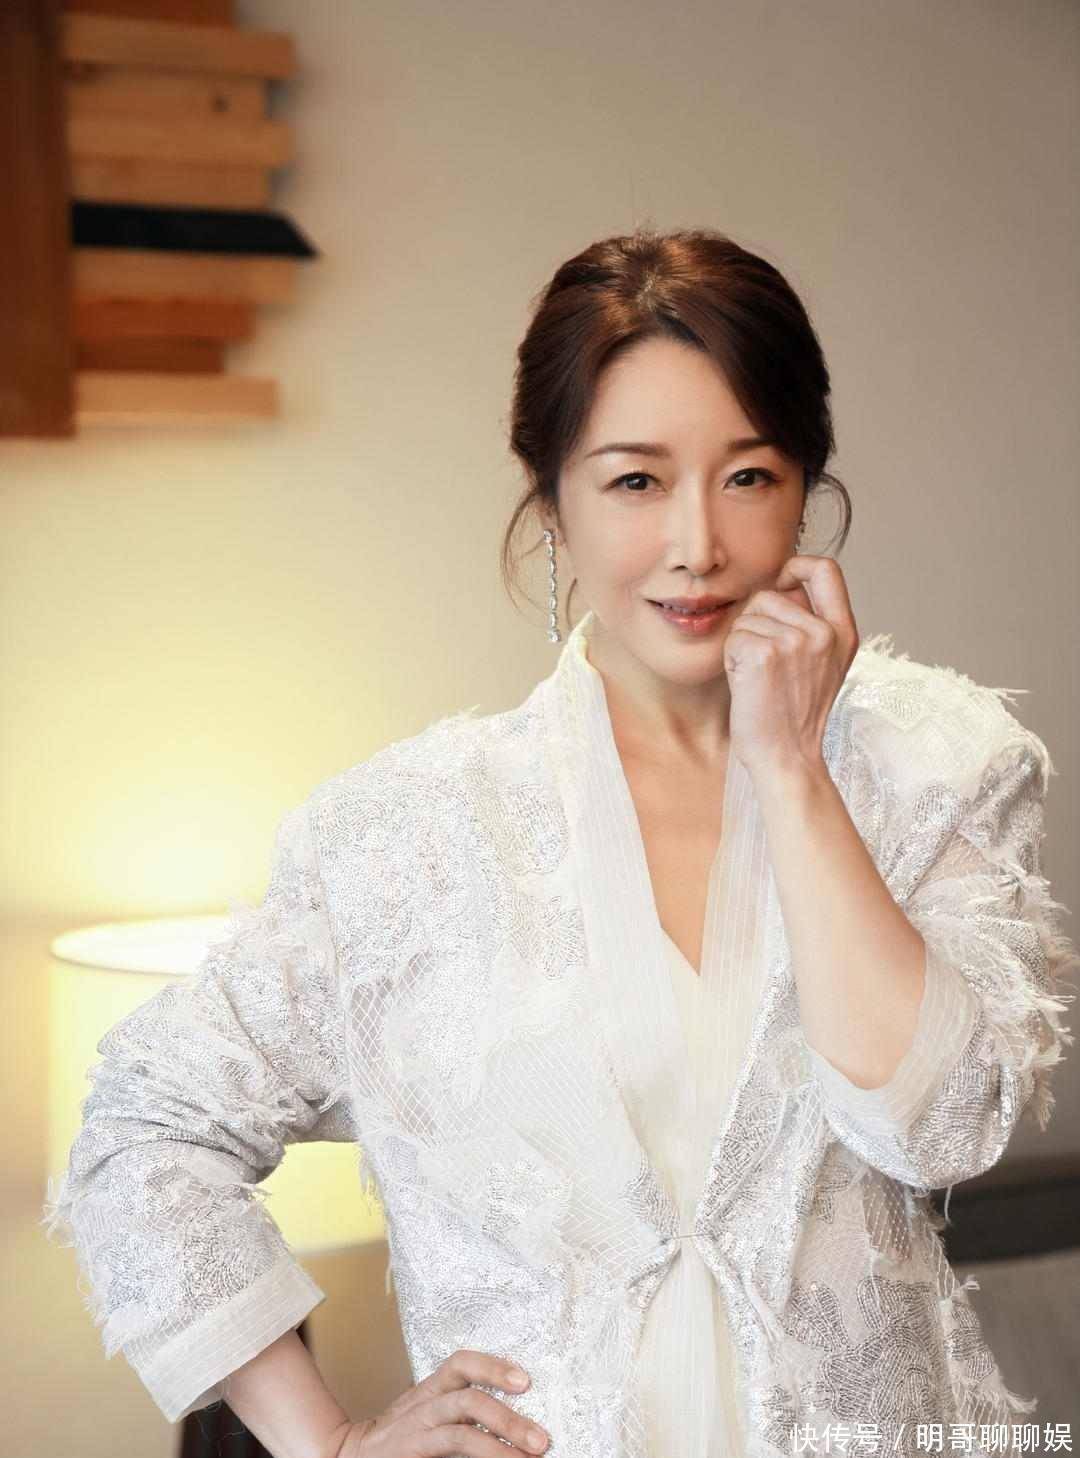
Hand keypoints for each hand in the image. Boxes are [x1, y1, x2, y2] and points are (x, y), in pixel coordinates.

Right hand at [332, 1349, 549, 1456]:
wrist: (348, 1454)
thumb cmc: (400, 1435)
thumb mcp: (427, 1410)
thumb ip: (460, 1408)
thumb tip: (515, 1417)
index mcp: (431, 1389)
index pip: (461, 1363)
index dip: (494, 1366)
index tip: (526, 1381)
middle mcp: (424, 1408)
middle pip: (469, 1400)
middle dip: (509, 1419)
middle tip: (541, 1440)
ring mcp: (416, 1435)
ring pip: (461, 1434)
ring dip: (499, 1448)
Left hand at [723, 555, 857, 778]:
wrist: (787, 758)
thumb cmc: (795, 715)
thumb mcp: (822, 665)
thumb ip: (810, 625)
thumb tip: (781, 587)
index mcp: (843, 633)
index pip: (826, 569)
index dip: (797, 565)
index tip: (782, 582)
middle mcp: (824, 633)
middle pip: (770, 594)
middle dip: (756, 623)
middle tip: (767, 665)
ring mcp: (796, 642)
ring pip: (747, 617)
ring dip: (742, 643)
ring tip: (759, 678)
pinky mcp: (764, 654)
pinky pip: (733, 637)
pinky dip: (731, 659)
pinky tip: (747, 683)